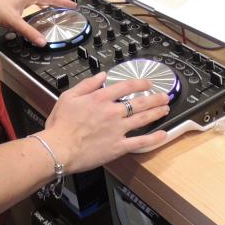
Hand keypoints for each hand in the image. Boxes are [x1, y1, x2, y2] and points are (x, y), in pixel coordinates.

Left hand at [0, 0, 73, 46]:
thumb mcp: (15, 22)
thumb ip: (29, 32)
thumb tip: (43, 42)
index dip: (62, 3)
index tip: (74, 5)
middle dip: (56, 2)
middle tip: (67, 8)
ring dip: (46, 3)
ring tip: (53, 9)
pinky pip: (30, 1)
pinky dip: (36, 5)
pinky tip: (34, 12)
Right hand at [41, 73, 170, 172]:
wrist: (58, 148)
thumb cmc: (60, 125)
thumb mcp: (69, 96)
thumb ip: (87, 84)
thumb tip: (102, 76)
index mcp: (100, 98)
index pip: (126, 86)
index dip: (140, 83)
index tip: (147, 83)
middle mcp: (112, 112)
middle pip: (139, 102)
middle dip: (154, 98)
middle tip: (164, 96)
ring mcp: (118, 129)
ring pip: (143, 119)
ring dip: (157, 113)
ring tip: (166, 109)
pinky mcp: (119, 146)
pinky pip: (140, 142)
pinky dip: (154, 139)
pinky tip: (163, 134)